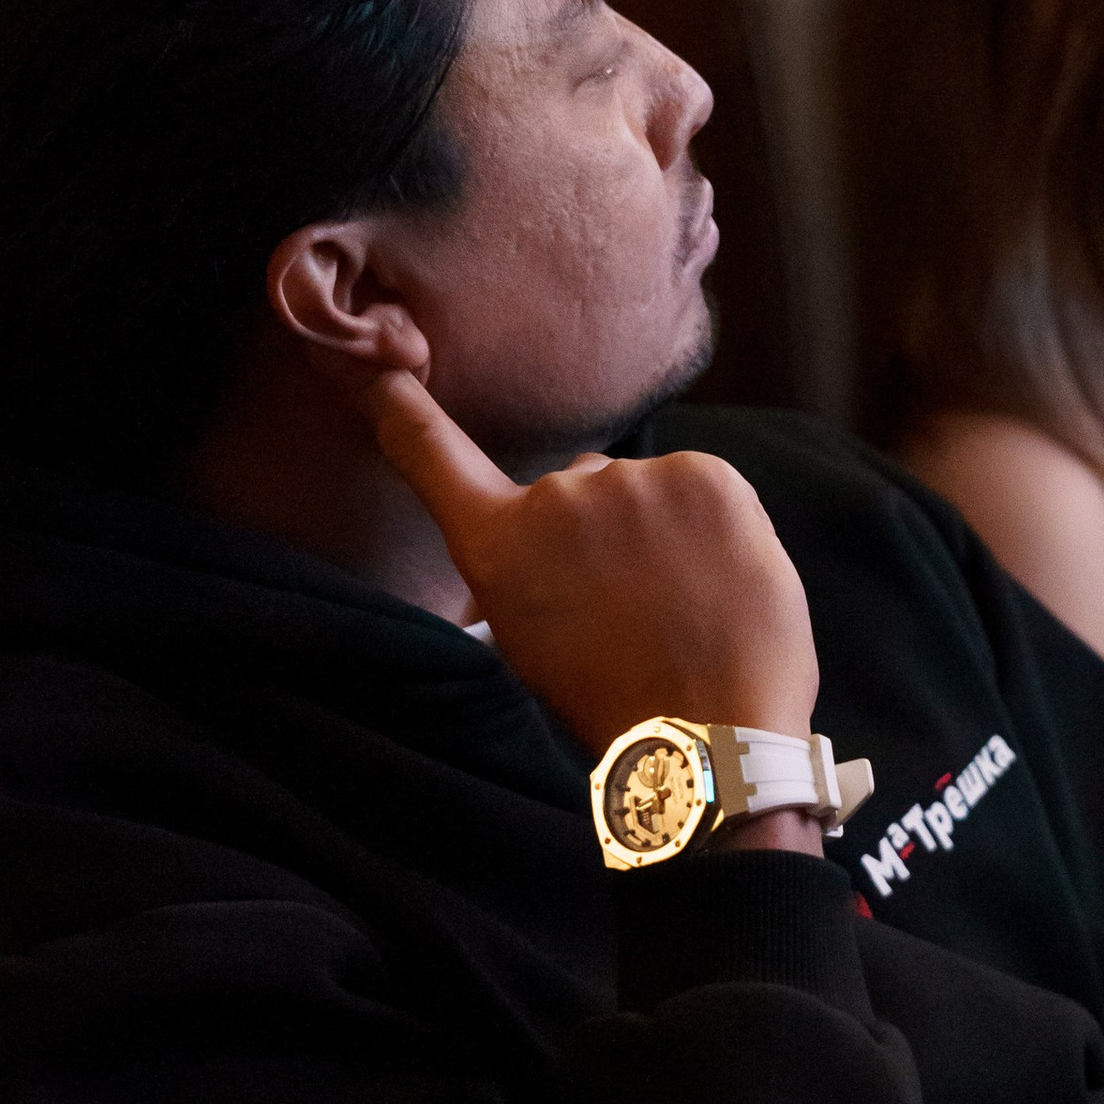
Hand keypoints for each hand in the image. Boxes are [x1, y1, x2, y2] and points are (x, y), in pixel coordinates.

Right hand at [366, 370, 819, 764]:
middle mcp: (554, 495)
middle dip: (605, 533)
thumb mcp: (534, 645)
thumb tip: (556, 553)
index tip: (382, 370)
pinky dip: (716, 529)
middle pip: (581, 490)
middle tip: (637, 610)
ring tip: (687, 609)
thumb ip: (530, 575)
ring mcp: (631, 480)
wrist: (706, 734)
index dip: (403, 409)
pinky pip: (704, 490)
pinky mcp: (704, 475)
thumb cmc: (620, 707)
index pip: (435, 456)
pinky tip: (721, 584)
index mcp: (498, 544)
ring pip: (648, 494)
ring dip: (666, 533)